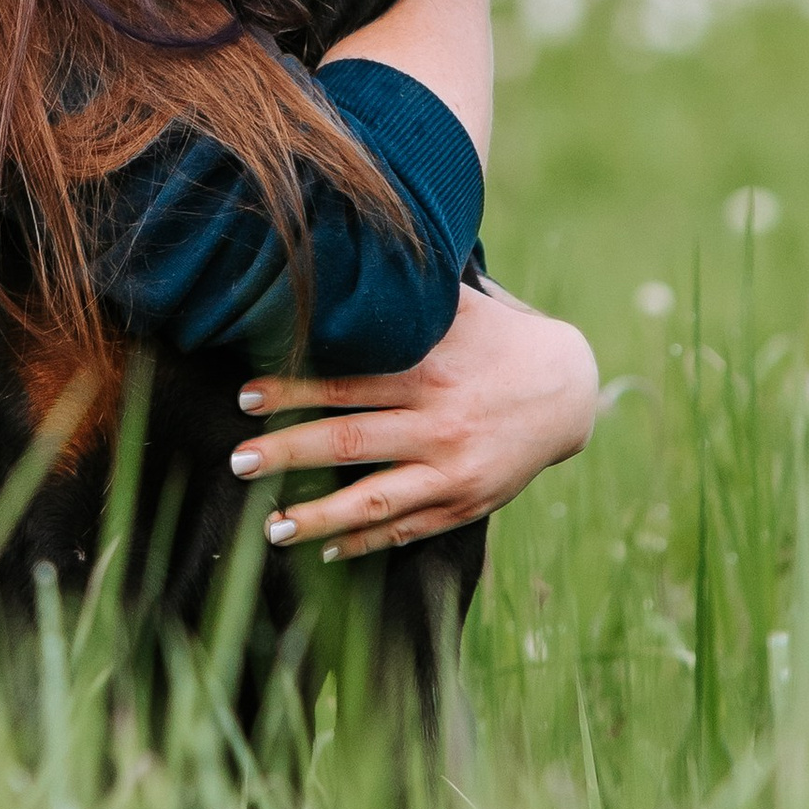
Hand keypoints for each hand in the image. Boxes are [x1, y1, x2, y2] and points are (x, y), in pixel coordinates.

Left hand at [229, 276, 599, 561]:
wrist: (571, 390)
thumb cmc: (500, 338)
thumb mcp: (458, 309)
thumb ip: (407, 298)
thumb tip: (342, 257)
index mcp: (430, 372)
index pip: (348, 385)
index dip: (293, 392)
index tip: (245, 398)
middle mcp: (440, 424)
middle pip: (351, 444)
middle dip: (288, 454)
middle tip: (238, 463)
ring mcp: (455, 470)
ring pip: (376, 501)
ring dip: (319, 518)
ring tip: (270, 528)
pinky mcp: (468, 503)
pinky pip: (409, 529)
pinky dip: (367, 543)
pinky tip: (326, 551)